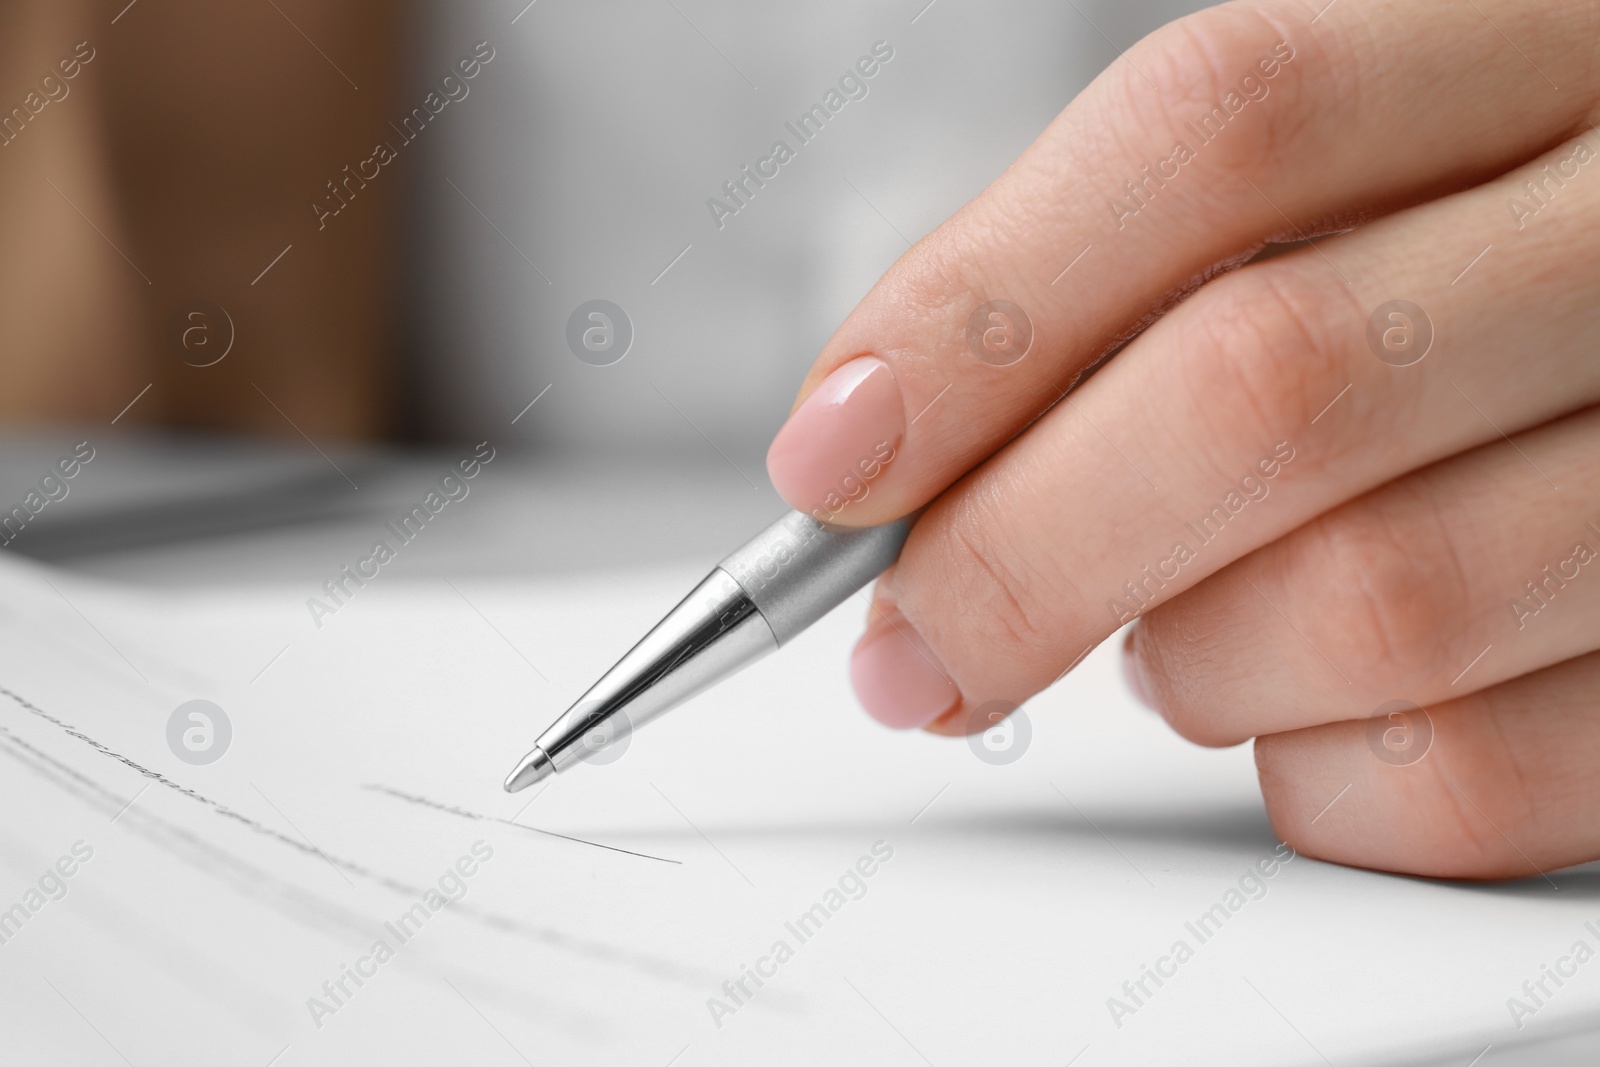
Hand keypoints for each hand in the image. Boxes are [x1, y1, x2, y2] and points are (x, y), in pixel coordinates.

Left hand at [762, 0, 1599, 878]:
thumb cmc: (1457, 266)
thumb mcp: (1327, 190)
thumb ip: (1118, 278)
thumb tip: (874, 451)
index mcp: (1525, 45)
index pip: (1224, 131)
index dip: (985, 311)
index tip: (835, 461)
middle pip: (1270, 387)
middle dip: (1022, 552)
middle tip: (912, 646)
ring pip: (1369, 603)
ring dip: (1190, 665)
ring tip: (1174, 640)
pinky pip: (1470, 777)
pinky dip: (1315, 780)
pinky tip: (1303, 715)